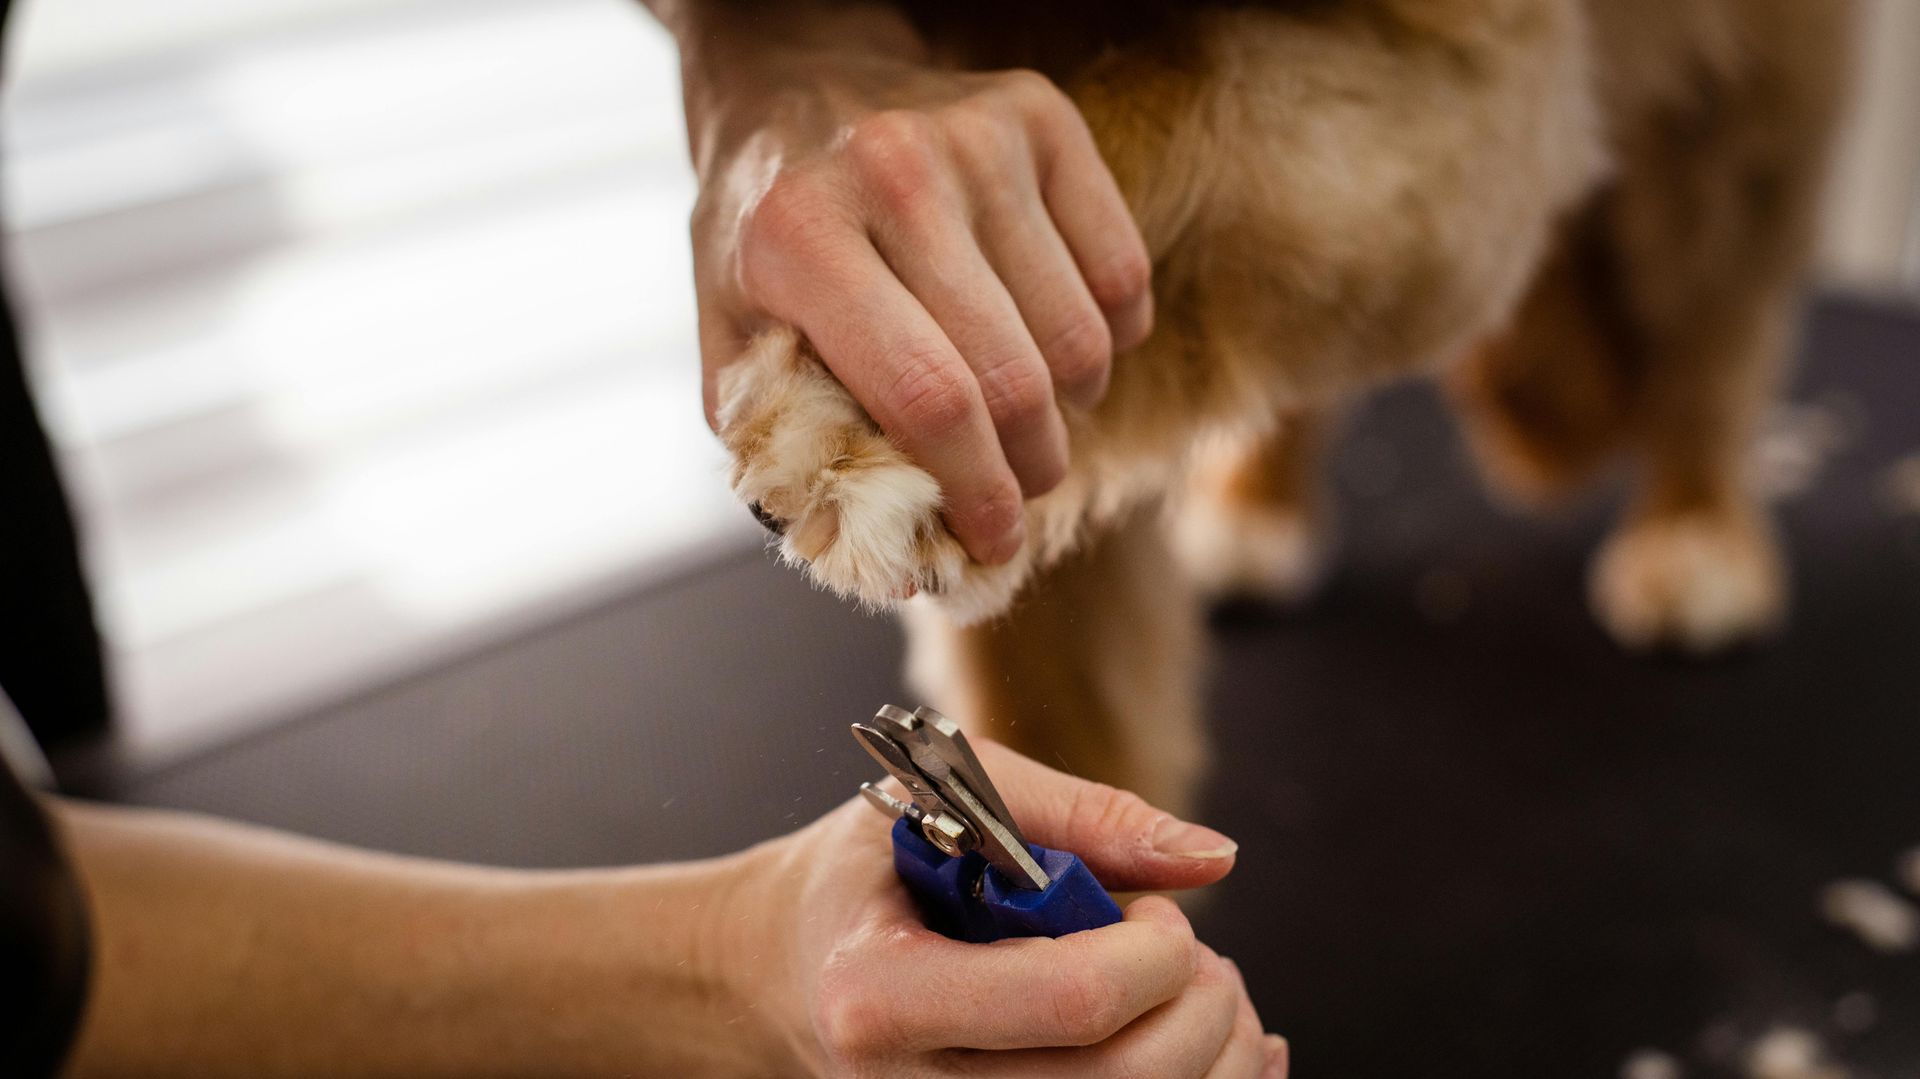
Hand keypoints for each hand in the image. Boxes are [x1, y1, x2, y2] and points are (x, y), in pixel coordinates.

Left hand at [686, 40, 1152, 565]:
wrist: (796, 87)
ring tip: (1022, 406)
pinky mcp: (1044, 117)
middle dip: (1028, 470)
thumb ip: (790, 453)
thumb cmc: (767, 240)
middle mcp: (893, 171)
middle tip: (1016, 492)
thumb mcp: (735, 342)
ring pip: (1081, 338)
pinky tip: (1052, 337)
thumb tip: (898, 562)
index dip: (975, 493)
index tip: (994, 542)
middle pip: (1014, 380)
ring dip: (1068, 408)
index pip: (928, 399)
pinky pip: (1123, 275)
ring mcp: (979, 136)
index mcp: (798, 236)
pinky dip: (1107, 338)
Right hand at [722, 741, 1286, 1076]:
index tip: (1156, 910)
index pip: (1073, 1000)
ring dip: (1214, 1053)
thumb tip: (1212, 857)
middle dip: (1202, 1006)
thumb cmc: (869, 875)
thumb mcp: (943, 801)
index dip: (1155, 950)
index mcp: (881, 994)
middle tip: (1191, 953)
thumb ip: (1081, 816)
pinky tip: (1215, 1047)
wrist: (781, 970)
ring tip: (1194, 993)